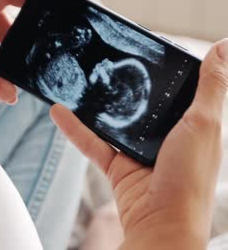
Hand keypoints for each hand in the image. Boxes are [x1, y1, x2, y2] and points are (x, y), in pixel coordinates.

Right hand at [50, 39, 227, 248]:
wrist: (161, 225)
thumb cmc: (189, 178)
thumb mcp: (204, 123)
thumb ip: (211, 86)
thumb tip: (224, 46)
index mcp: (193, 124)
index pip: (176, 89)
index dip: (162, 68)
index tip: (141, 46)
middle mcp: (167, 137)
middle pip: (142, 104)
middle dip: (124, 84)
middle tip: (104, 58)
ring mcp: (140, 152)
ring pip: (113, 121)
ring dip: (95, 105)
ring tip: (78, 81)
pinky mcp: (117, 166)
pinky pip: (92, 142)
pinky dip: (74, 129)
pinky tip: (59, 111)